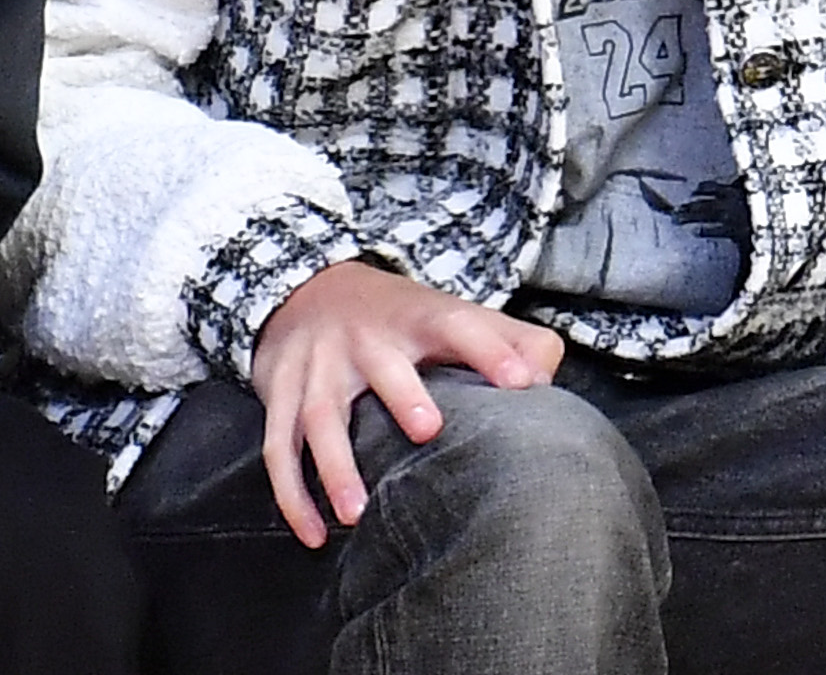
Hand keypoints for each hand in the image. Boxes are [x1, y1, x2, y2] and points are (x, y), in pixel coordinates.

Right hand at [250, 261, 563, 548]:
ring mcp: (318, 366)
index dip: (492, 349)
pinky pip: (279, 448)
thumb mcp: (452, 313)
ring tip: (356, 515)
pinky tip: (313, 535)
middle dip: (403, 394)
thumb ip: (510, 339)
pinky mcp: (280, 394)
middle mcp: (366, 339)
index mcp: (418, 317)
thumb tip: (546, 377)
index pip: (460, 325)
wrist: (304, 289)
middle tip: (429, 431)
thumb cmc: (399, 319)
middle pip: (382, 364)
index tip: (523, 382)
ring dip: (335, 465)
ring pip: (319, 414)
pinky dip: (292, 495)